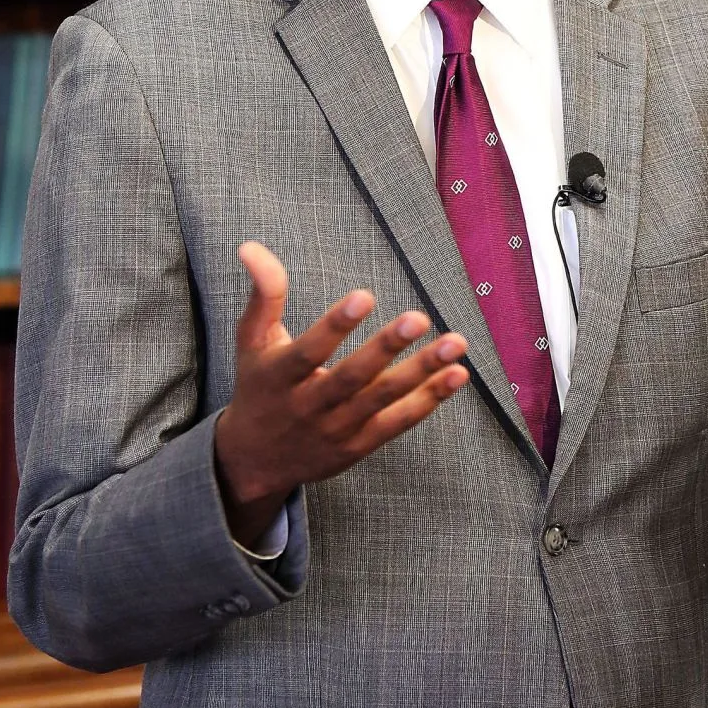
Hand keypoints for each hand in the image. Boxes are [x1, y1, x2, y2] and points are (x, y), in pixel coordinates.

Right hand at [214, 242, 469, 546]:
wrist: (255, 460)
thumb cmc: (259, 386)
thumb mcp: (252, 341)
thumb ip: (263, 295)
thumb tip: (251, 247)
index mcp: (279, 377)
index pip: (308, 351)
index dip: (335, 325)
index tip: (364, 295)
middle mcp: (308, 406)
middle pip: (351, 377)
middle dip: (386, 348)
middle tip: (419, 317)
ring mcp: (336, 429)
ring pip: (382, 399)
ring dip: (421, 372)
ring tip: (455, 343)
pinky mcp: (359, 446)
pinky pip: (398, 422)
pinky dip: (428, 400)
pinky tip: (456, 375)